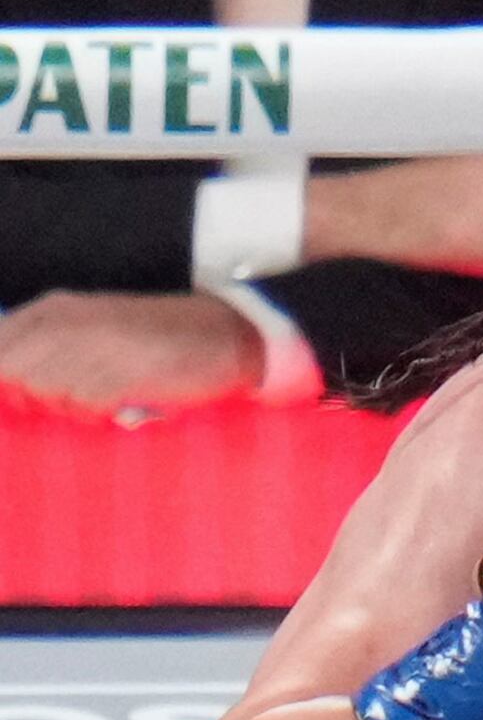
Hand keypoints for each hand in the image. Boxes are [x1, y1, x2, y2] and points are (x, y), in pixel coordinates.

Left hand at [0, 291, 260, 416]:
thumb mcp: (91, 327)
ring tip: (98, 398)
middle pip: (11, 371)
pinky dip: (97, 411)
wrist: (223, 336)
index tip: (24, 391)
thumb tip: (7, 375)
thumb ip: (45, 344)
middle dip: (28, 394)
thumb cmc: (155, 339)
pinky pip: (83, 404)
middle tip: (68, 397)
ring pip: (43, 390)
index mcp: (56, 308)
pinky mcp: (123, 372)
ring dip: (66, 404)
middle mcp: (69, 322)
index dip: (5, 375)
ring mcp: (95, 345)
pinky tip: (119, 403)